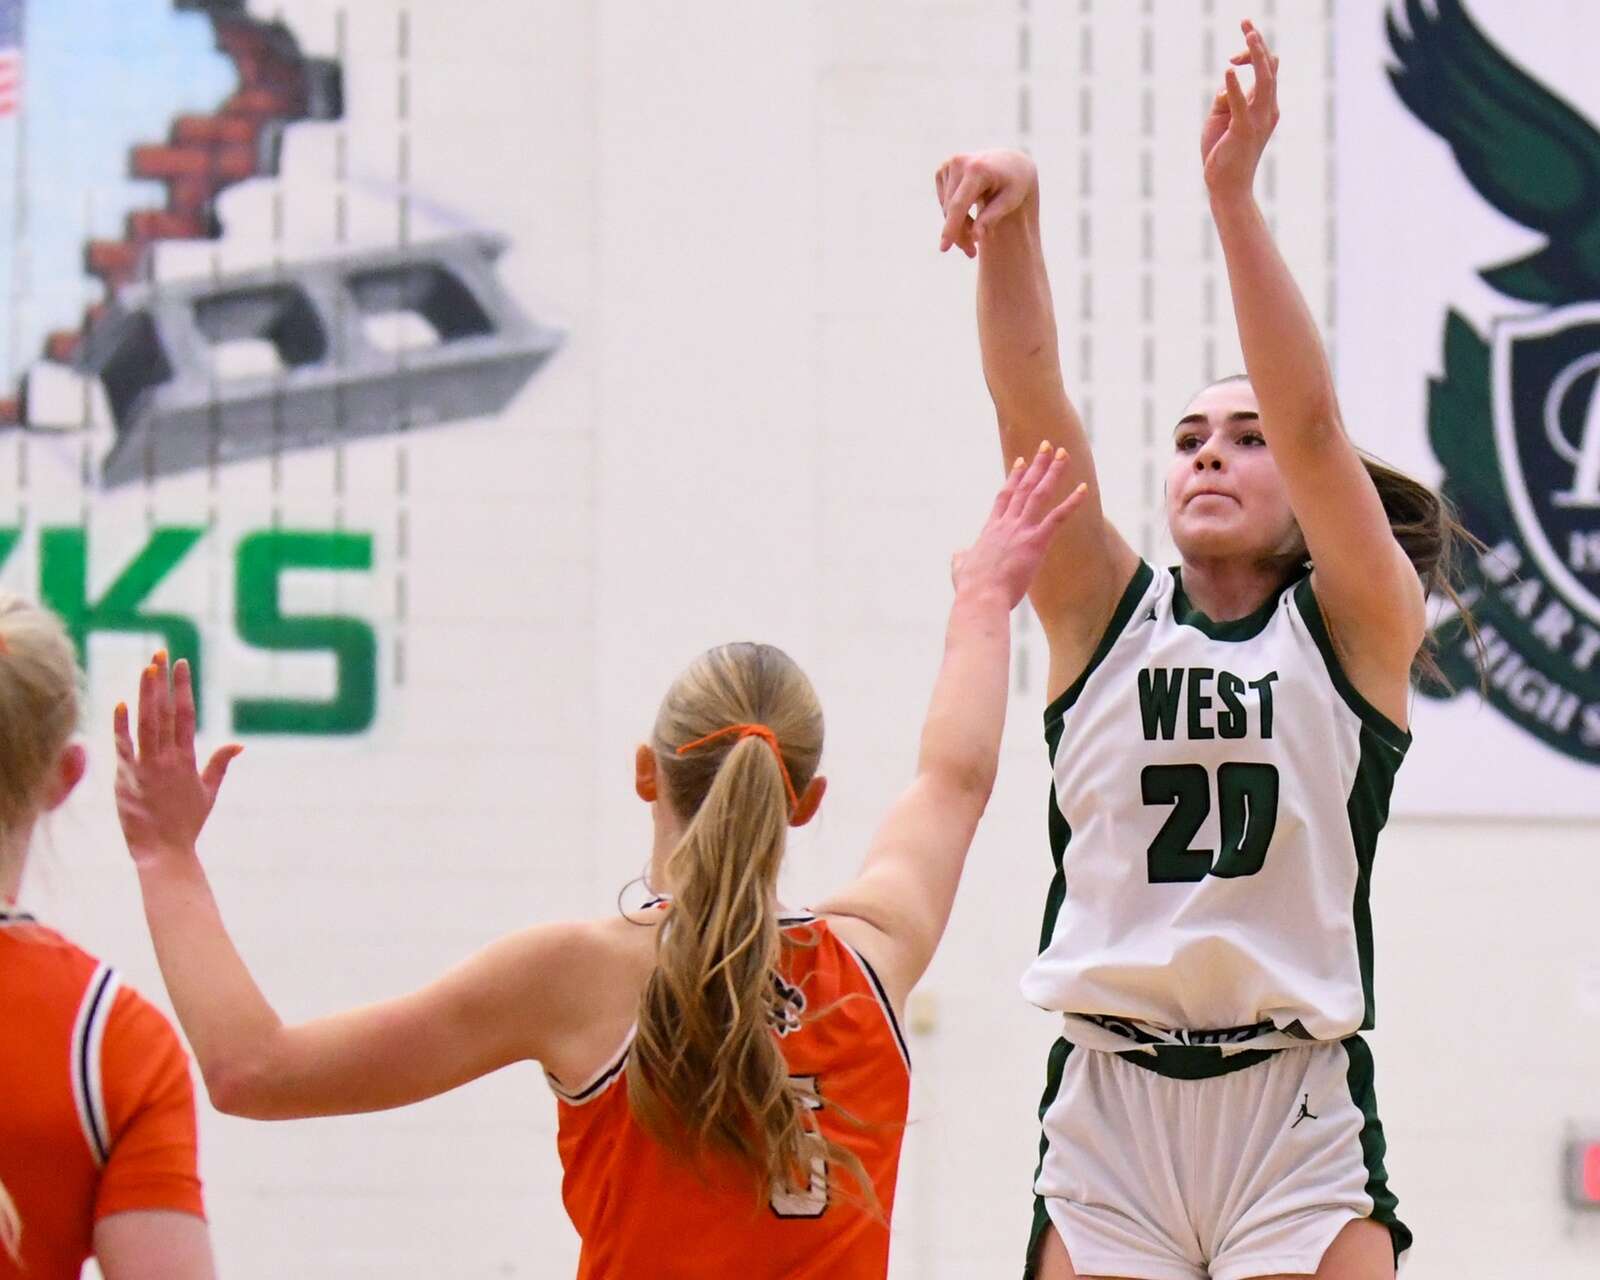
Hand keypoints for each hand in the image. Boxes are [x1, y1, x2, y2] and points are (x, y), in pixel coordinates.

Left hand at [114, 651, 241, 867]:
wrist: (164, 851)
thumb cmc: (187, 824)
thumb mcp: (209, 792)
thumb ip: (220, 764)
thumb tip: (239, 744)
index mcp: (187, 759)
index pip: (186, 715)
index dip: (183, 687)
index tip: (181, 664)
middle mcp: (167, 759)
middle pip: (165, 712)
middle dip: (162, 681)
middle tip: (160, 654)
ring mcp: (145, 767)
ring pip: (145, 723)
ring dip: (145, 695)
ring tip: (145, 669)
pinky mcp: (125, 778)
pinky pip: (123, 746)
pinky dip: (121, 725)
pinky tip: (121, 703)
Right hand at [934, 150, 1037, 257]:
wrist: (1010, 163)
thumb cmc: (1015, 184)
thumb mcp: (1010, 201)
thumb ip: (992, 217)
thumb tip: (976, 237)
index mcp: (978, 169)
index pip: (959, 204)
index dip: (951, 227)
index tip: (944, 248)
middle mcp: (960, 162)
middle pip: (951, 210)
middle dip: (959, 234)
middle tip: (972, 253)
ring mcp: (950, 164)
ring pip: (946, 208)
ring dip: (958, 226)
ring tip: (975, 236)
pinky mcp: (944, 169)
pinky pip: (944, 201)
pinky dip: (954, 213)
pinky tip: (968, 214)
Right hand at [952, 442, 1086, 607]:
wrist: (980, 598)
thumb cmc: (970, 590)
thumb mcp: (960, 569)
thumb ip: (960, 558)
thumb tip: (958, 553)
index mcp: (990, 530)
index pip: (1004, 497)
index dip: (1014, 478)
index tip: (1021, 461)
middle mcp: (1006, 524)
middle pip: (1023, 487)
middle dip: (1036, 464)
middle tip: (1046, 446)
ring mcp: (1020, 531)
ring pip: (1039, 494)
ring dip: (1053, 472)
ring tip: (1064, 453)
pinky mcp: (1035, 542)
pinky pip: (1057, 517)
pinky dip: (1072, 501)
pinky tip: (1084, 487)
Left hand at [1201, 19, 1279, 198]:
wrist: (1228, 187)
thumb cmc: (1224, 153)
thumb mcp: (1222, 119)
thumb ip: (1226, 98)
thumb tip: (1227, 80)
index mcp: (1266, 106)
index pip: (1268, 70)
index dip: (1254, 54)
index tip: (1233, 55)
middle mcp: (1267, 109)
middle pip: (1269, 68)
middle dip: (1257, 43)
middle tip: (1245, 22)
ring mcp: (1258, 120)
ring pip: (1264, 80)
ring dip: (1256, 56)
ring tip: (1247, 34)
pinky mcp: (1243, 131)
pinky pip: (1241, 105)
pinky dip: (1236, 87)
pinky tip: (1228, 71)